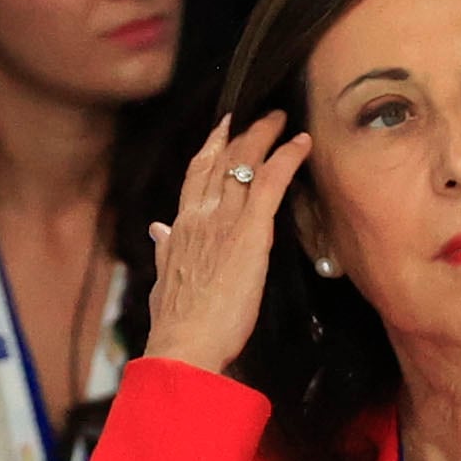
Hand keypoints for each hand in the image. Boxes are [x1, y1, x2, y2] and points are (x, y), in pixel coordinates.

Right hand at [141, 112, 311, 373]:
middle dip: (242, 133)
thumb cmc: (176, 323)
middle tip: (260, 115)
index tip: (222, 128)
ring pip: (245, 163)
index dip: (211, 147)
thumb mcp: (162, 280)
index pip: (196, 175)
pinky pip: (270, 182)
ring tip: (283, 120)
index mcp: (181, 227)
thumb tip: (158, 230)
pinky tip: (301, 143)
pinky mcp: (251, 232)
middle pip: (221, 160)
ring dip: (265, 136)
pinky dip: (287, 157)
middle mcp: (200, 215)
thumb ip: (164, 250)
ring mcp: (224, 220)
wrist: (185, 345)